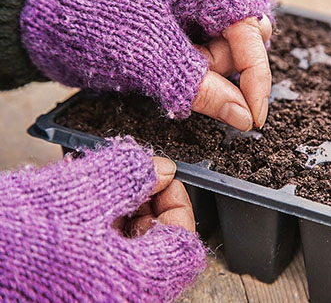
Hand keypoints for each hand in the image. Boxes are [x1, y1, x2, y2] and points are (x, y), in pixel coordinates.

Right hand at [0, 137, 205, 301]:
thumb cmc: (13, 246)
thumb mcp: (77, 196)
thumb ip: (128, 175)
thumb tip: (160, 168)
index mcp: (136, 283)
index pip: (185, 244)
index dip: (177, 202)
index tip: (161, 176)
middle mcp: (125, 298)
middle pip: (158, 245)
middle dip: (144, 202)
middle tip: (127, 176)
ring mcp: (101, 297)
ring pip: (129, 249)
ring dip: (118, 211)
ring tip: (94, 185)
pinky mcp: (80, 292)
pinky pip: (103, 257)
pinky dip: (97, 227)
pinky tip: (78, 204)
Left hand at [21, 0, 272, 129]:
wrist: (44, 17)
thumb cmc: (88, 21)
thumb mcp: (149, 58)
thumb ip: (201, 88)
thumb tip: (243, 117)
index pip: (252, 30)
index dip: (256, 78)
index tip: (251, 118)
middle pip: (244, 40)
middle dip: (221, 69)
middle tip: (187, 76)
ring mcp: (194, 5)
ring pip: (225, 51)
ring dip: (203, 72)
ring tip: (164, 68)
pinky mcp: (182, 23)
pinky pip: (203, 53)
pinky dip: (192, 71)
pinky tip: (167, 68)